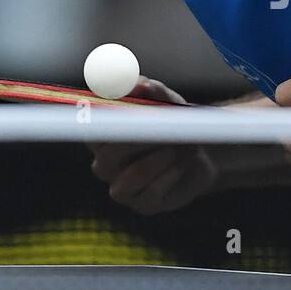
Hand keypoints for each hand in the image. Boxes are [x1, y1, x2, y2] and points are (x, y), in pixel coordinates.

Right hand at [88, 77, 217, 214]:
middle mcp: (103, 163)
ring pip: (133, 174)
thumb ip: (153, 90)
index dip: (107, 118)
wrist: (200, 154)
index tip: (130, 108)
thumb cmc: (174, 123)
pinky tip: (181, 164)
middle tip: (167, 128)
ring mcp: (120, 186)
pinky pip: (153, 191)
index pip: (90, 128)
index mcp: (100, 135)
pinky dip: (172, 173)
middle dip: (144, 139)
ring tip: (180, 147)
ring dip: (162, 157)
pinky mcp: (141, 204)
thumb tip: (139, 85)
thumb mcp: (168, 100)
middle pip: (110, 153)